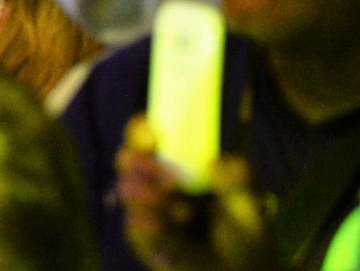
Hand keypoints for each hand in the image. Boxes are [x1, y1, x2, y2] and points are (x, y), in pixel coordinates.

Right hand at [115, 117, 276, 270]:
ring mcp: (147, 213)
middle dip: (136, 162)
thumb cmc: (246, 237)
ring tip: (183, 213)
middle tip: (157, 171)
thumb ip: (237, 176)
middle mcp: (156, 185)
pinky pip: (133, 229)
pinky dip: (150, 228)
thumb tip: (211, 162)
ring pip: (127, 191)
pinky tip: (171, 234)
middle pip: (127, 161)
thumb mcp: (248, 202)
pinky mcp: (144, 242)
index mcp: (178, 167)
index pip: (148, 140)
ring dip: (149, 197)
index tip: (151, 134)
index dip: (142, 132)